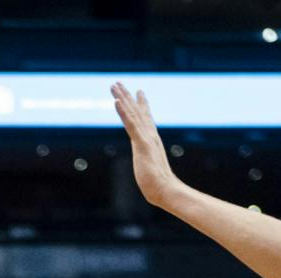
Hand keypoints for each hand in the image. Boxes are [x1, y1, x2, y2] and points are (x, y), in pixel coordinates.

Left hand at [112, 83, 178, 206]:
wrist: (166, 190)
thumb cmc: (159, 187)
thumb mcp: (152, 173)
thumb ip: (150, 167)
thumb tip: (153, 175)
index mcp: (151, 141)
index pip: (145, 119)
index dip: (140, 105)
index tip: (137, 92)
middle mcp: (150, 136)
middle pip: (137, 111)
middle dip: (127, 96)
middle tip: (118, 83)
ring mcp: (146, 138)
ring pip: (133, 113)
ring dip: (123, 98)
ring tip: (114, 85)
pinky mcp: (142, 143)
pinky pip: (131, 124)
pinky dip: (123, 111)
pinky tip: (117, 101)